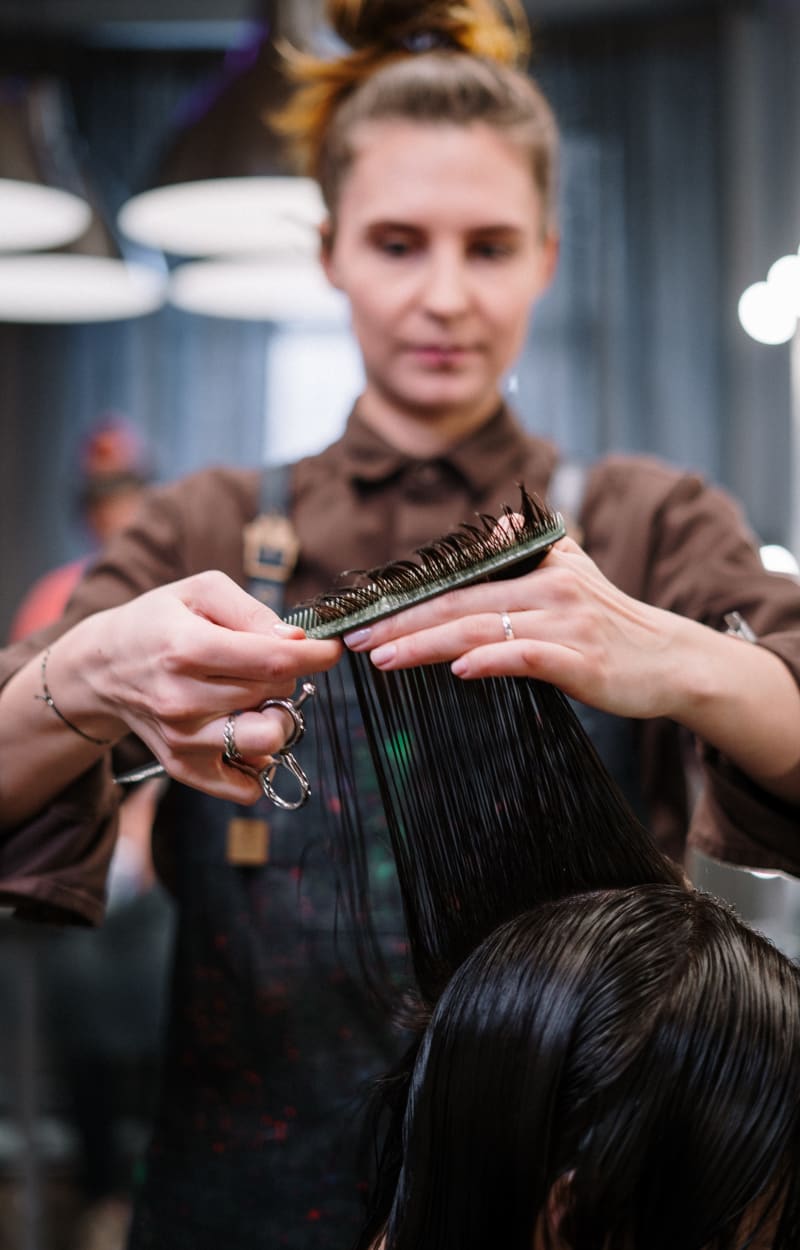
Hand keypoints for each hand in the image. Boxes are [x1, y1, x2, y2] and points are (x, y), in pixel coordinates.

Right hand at [72, 571, 340, 802]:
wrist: (103, 668)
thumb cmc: (158, 622)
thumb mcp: (200, 592)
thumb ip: (252, 611)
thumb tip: (296, 642)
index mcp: (186, 648)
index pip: (274, 660)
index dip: (316, 655)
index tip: (331, 649)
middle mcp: (182, 699)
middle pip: (275, 694)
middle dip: (286, 674)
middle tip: (265, 662)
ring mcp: (183, 739)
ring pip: (268, 741)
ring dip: (277, 718)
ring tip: (258, 699)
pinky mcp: (184, 768)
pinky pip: (247, 786)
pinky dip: (258, 763)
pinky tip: (244, 730)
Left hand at [345, 537, 699, 721]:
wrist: (673, 661)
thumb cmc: (614, 622)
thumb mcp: (575, 572)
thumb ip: (531, 549)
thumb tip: (494, 524)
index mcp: (538, 567)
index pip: (459, 582)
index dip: (408, 598)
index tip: (363, 615)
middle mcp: (549, 588)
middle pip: (459, 604)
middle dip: (400, 622)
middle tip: (355, 639)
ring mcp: (566, 624)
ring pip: (481, 629)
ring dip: (426, 644)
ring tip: (384, 657)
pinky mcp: (582, 660)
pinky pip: (527, 655)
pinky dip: (491, 660)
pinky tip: (459, 669)